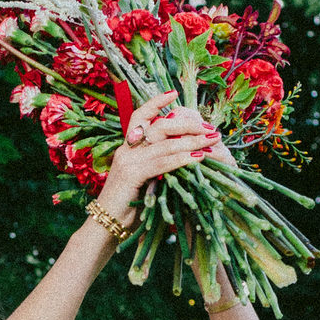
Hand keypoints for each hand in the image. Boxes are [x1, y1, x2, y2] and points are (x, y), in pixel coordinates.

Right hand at [97, 93, 220, 226]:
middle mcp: (126, 149)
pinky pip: (161, 162)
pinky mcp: (131, 175)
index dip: (156, 102)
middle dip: (187, 124)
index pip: (140, 116)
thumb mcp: (144, 180)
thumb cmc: (128, 206)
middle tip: (210, 129)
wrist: (106, 226)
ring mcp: (127, 161)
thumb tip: (182, 155)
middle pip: (159, 125)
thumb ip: (156, 165)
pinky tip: (199, 157)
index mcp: (128, 147)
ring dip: (192, 141)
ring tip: (212, 140)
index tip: (173, 93)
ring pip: (164, 143)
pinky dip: (182, 158)